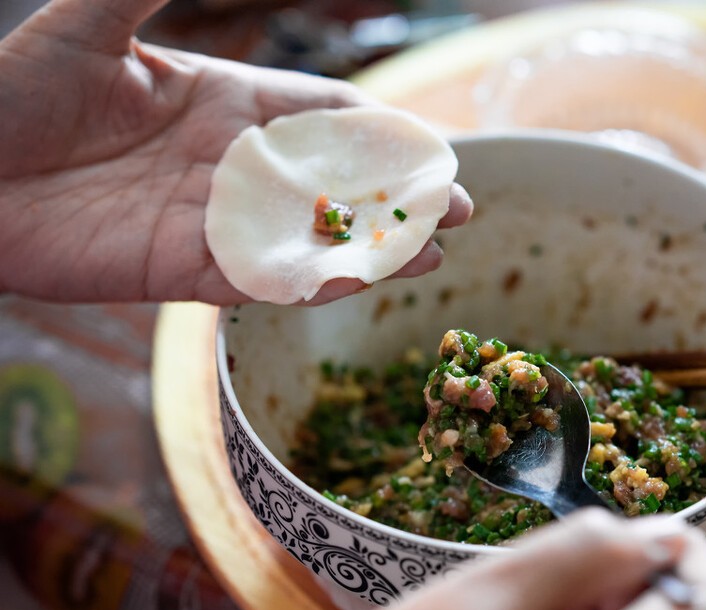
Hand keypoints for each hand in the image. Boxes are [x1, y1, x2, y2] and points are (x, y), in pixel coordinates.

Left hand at [0, 0, 471, 304]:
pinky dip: (318, 283)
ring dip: (375, 248)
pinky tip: (367, 280)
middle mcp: (227, 165)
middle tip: (459, 209)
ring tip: (437, 254)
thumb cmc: (9, 95)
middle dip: (397, 197)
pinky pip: (265, 281)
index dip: (377, 133)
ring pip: (312, 238)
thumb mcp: (86, 28)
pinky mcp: (184, 273)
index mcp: (219, 100)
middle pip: (334, 184)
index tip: (430, 148)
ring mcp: (210, 222)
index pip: (319, 117)